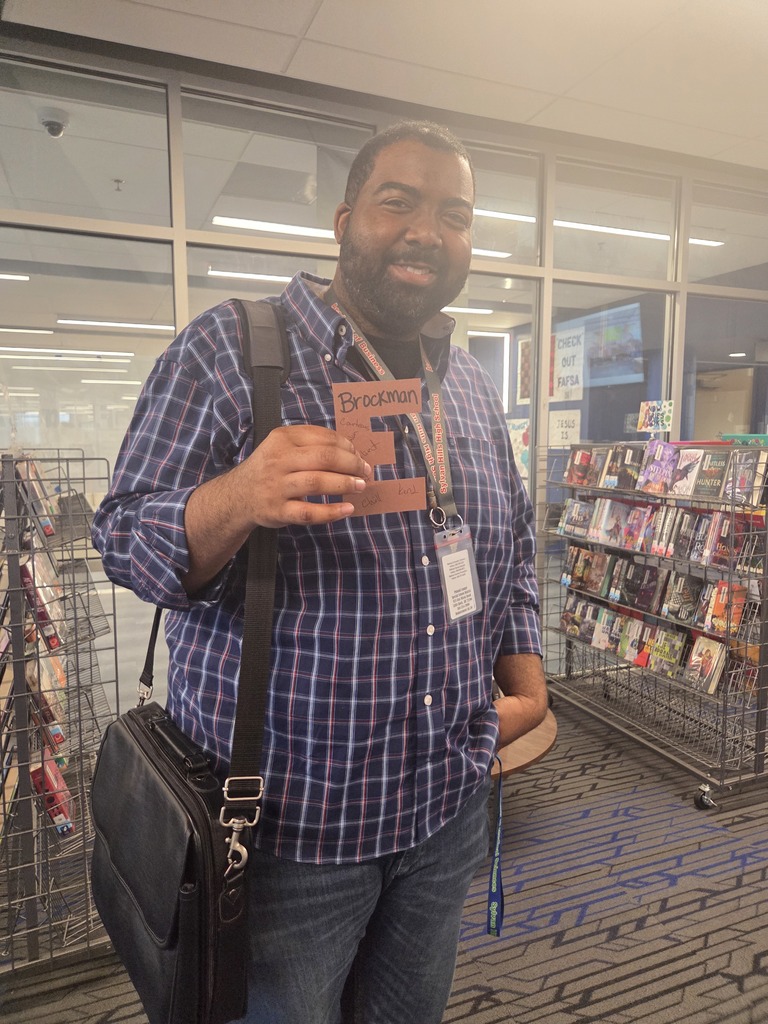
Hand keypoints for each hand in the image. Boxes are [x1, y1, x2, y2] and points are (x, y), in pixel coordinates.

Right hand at [234, 424, 372, 528]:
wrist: (238, 496)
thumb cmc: (270, 468)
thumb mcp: (283, 446)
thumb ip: (312, 444)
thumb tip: (352, 451)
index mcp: (282, 439)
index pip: (323, 438)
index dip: (347, 446)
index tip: (358, 455)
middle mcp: (279, 460)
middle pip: (324, 458)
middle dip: (351, 464)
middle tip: (365, 471)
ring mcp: (277, 487)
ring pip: (317, 483)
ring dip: (344, 484)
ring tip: (360, 486)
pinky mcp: (278, 511)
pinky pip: (308, 513)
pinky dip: (331, 512)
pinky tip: (347, 509)